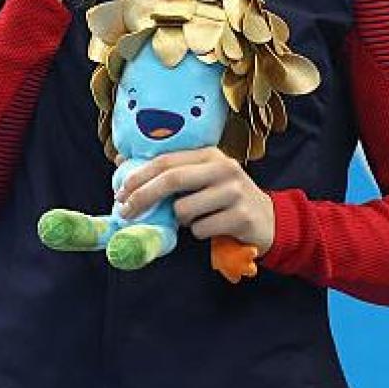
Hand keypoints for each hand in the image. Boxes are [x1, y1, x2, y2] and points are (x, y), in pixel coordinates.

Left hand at [115, 147, 274, 256]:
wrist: (268, 219)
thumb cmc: (226, 198)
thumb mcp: (203, 178)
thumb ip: (171, 171)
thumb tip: (122, 164)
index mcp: (210, 154)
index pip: (167, 160)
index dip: (140, 176)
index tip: (120, 191)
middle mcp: (224, 167)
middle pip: (172, 179)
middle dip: (143, 196)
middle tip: (126, 212)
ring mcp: (234, 191)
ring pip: (184, 209)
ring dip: (181, 220)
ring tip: (196, 219)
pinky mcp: (241, 216)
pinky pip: (201, 229)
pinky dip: (199, 233)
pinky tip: (213, 228)